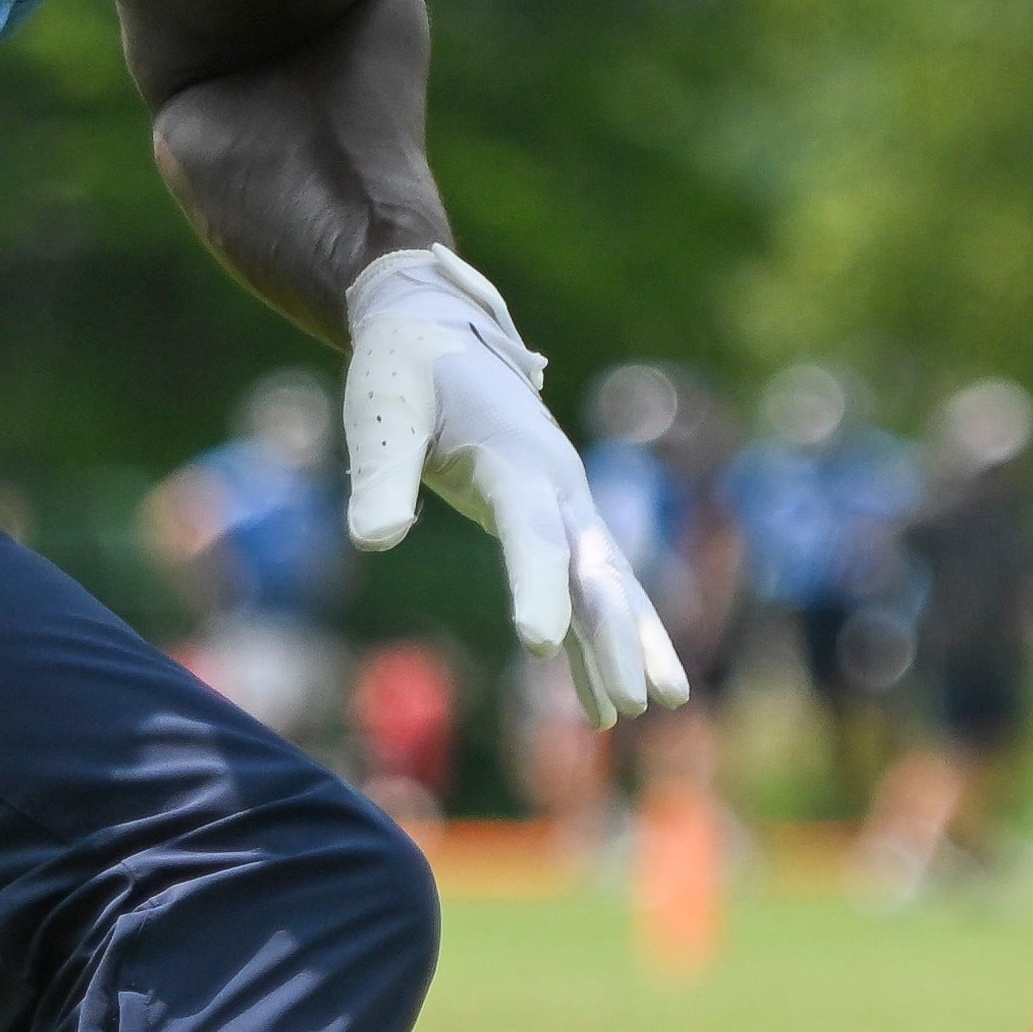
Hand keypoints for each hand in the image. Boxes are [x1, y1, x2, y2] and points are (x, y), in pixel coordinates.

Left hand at [337, 244, 695, 726]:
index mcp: (514, 455)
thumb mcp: (382, 412)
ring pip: (608, 582)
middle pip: (593, 568)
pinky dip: (598, 640)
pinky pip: (586, 588)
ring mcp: (565, 503)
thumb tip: (372, 541)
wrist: (434, 324)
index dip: (537, 587)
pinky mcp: (554, 519)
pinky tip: (602, 703)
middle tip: (633, 705)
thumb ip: (380, 475)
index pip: (532, 531)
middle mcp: (556, 482)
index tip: (538, 645)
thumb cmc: (402, 368)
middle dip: (614, 638)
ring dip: (630, 643)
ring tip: (659, 707)